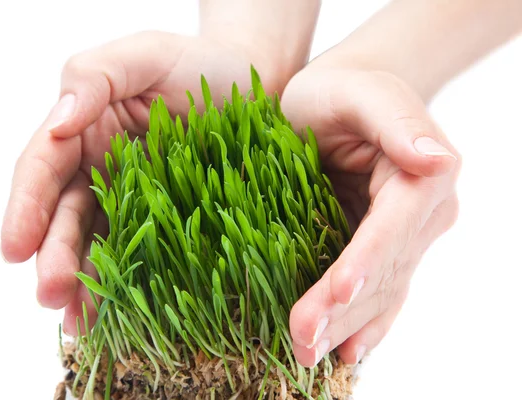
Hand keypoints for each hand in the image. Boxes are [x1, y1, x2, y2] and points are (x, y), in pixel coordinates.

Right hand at [0, 31, 281, 334]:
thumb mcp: (144, 54)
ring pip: (100, 246)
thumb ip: (94, 77)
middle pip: (66, 219)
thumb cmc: (198, 64)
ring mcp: (135, 199)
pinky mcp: (168, 221)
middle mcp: (102, 170)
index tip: (14, 249)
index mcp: (84, 130)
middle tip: (51, 295)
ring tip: (80, 324)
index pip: (43, 171)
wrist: (255, 86)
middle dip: (54, 258)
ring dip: (86, 286)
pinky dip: (130, 285)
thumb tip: (59, 123)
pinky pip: (145, 255)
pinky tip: (122, 315)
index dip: (25, 209)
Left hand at [281, 62, 460, 366]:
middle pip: (383, 270)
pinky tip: (346, 350)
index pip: (391, 229)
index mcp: (423, 177)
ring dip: (346, 326)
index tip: (338, 291)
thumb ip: (396, 121)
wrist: (343, 100)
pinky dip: (363, 324)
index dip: (366, 261)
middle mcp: (423, 215)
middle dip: (342, 308)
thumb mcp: (360, 92)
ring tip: (308, 355)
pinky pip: (379, 293)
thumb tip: (437, 158)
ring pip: (380, 291)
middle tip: (301, 340)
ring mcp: (405, 237)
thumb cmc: (342, 90)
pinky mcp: (381, 248)